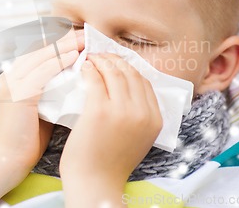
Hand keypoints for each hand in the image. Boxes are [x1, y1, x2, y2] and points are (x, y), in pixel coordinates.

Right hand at [0, 28, 84, 171]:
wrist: (7, 161)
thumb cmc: (27, 138)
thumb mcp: (40, 107)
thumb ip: (52, 91)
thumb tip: (77, 80)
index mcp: (13, 77)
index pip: (37, 51)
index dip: (58, 42)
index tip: (80, 37)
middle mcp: (9, 76)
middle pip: (39, 49)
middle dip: (64, 40)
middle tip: (85, 33)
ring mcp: (11, 84)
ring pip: (41, 57)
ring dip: (65, 47)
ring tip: (84, 40)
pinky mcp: (17, 95)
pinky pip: (40, 73)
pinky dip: (59, 62)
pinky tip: (75, 57)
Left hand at [60, 53, 162, 205]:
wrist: (95, 183)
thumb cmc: (111, 162)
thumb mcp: (138, 138)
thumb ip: (138, 115)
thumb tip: (128, 89)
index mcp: (155, 119)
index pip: (144, 82)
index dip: (129, 67)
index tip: (116, 62)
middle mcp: (142, 113)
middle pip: (131, 72)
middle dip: (115, 59)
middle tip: (101, 55)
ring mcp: (122, 111)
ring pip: (114, 71)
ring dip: (101, 60)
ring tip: (91, 58)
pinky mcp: (100, 111)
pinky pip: (96, 79)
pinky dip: (89, 68)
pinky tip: (83, 67)